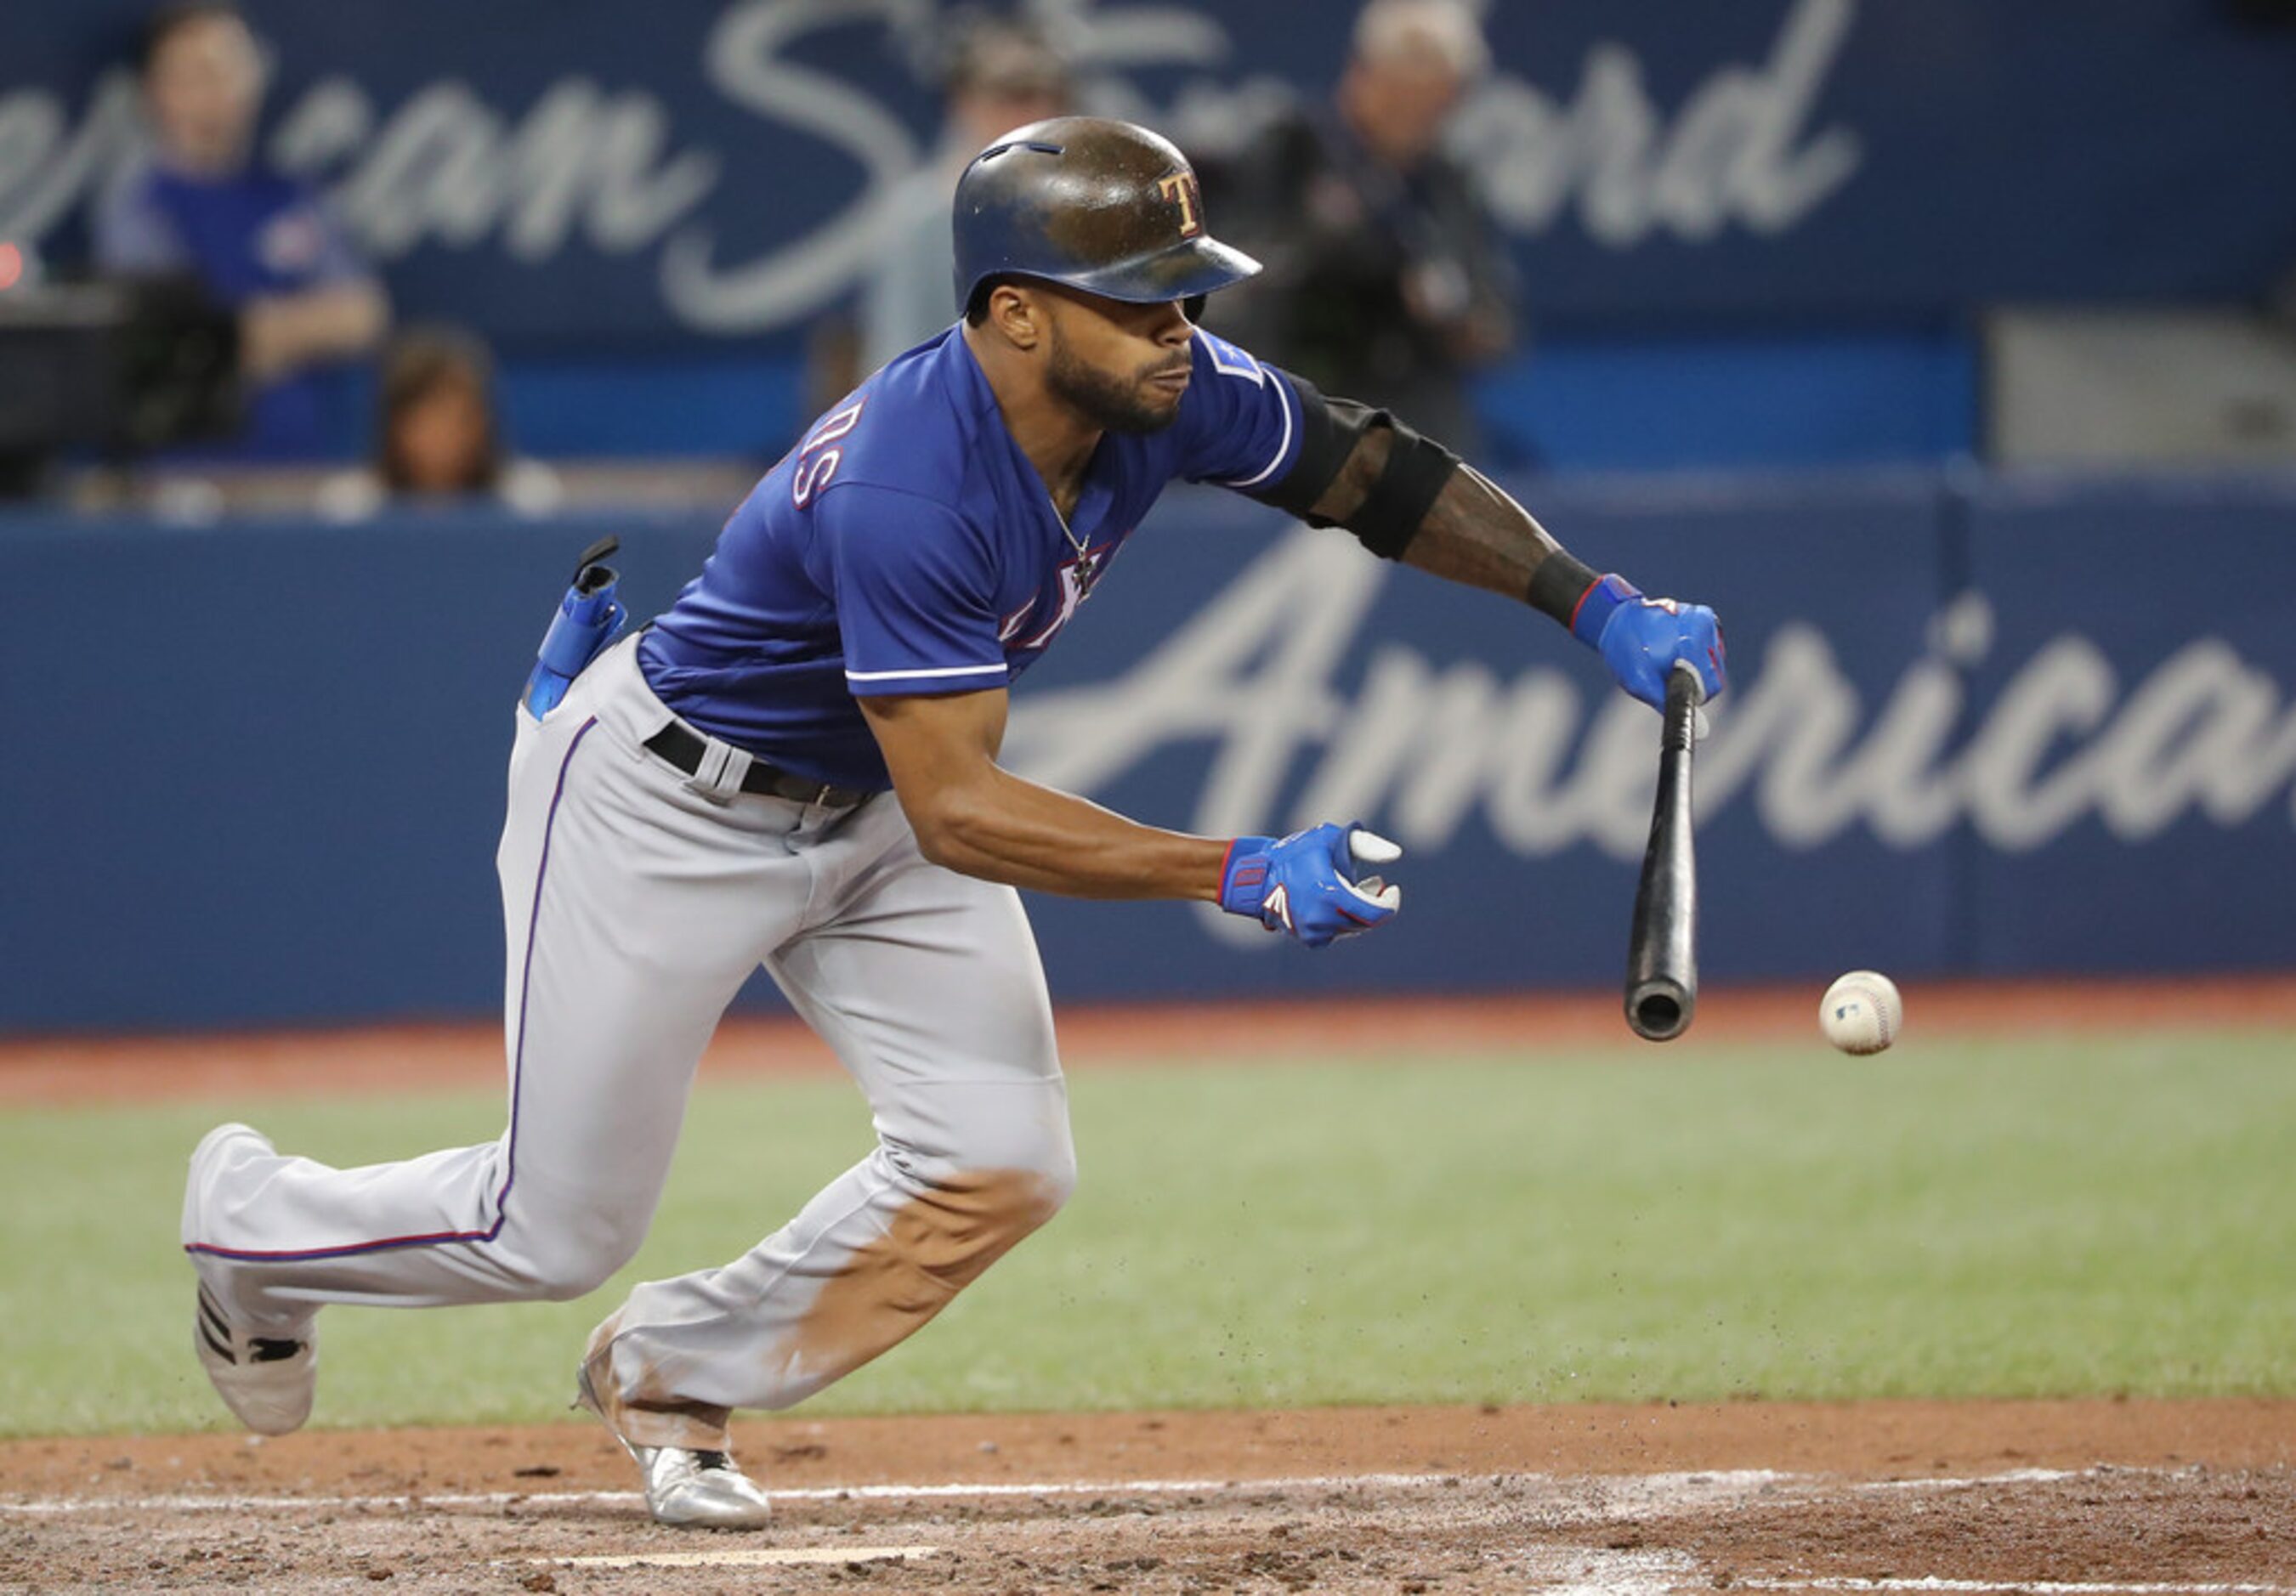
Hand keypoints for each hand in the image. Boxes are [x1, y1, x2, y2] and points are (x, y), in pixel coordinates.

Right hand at [1218, 823, 1402, 948]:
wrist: (1258, 876)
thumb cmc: (1296, 853)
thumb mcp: (1330, 838)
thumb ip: (1366, 844)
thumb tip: (1395, 855)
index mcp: (1331, 896)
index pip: (1375, 913)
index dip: (1390, 903)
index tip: (1392, 888)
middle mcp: (1324, 919)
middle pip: (1366, 921)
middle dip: (1375, 904)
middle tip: (1375, 884)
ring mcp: (1314, 932)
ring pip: (1352, 928)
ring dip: (1359, 911)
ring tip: (1355, 888)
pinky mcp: (1308, 939)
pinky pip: (1337, 933)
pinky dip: (1342, 920)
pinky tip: (1337, 903)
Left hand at [1571, 575, 1726, 709]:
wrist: (1616, 619)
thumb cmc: (1625, 652)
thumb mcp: (1639, 682)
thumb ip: (1670, 703)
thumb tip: (1704, 732)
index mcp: (1692, 640)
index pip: (1712, 685)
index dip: (1692, 695)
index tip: (1671, 689)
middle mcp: (1704, 626)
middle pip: (1714, 674)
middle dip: (1692, 680)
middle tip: (1665, 674)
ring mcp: (1706, 620)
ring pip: (1713, 662)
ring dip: (1693, 666)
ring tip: (1666, 659)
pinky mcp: (1705, 619)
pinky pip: (1710, 649)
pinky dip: (1695, 655)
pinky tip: (1674, 651)